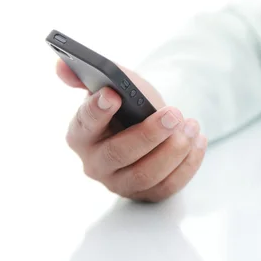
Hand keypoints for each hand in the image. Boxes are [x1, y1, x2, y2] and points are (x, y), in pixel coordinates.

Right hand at [56, 59, 206, 201]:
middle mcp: (95, 163)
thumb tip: (63, 66)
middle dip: (149, 134)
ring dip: (173, 150)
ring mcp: (120, 182)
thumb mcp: (116, 84)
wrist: (150, 126)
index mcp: (81, 133)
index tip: (113, 95)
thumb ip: (92, 73)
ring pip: (146, 174)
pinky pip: (167, 186)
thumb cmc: (130, 105)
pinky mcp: (146, 194)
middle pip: (119, 154)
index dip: (97, 110)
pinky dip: (187, 164)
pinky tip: (198, 140)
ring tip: (191, 125)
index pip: (85, 123)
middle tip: (173, 114)